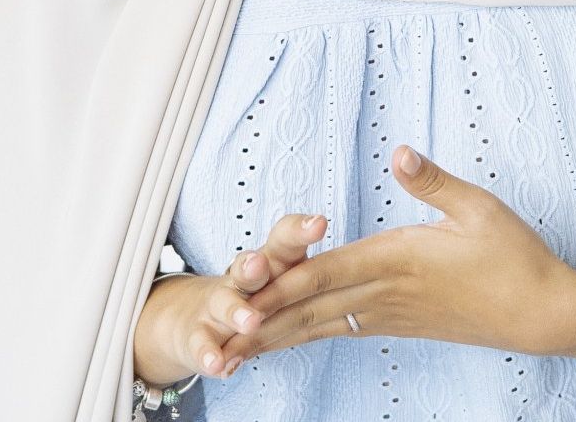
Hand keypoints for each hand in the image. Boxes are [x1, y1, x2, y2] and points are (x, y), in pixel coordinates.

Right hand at [133, 212, 328, 385]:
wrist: (202, 315)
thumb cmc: (263, 288)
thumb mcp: (288, 269)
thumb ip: (331, 261)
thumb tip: (373, 211)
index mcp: (275, 261)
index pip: (286, 239)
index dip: (300, 230)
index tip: (319, 223)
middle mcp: (247, 278)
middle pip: (253, 265)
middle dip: (256, 264)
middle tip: (261, 266)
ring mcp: (221, 304)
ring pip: (226, 302)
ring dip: (235, 310)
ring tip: (249, 322)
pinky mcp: (201, 334)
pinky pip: (203, 343)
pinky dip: (211, 353)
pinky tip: (220, 365)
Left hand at [216, 144, 575, 369]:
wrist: (544, 315)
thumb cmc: (515, 257)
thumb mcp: (479, 208)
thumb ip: (433, 180)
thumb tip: (400, 151)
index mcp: (399, 260)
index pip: (327, 272)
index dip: (281, 283)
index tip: (243, 292)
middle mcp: (387, 293)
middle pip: (312, 307)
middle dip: (261, 320)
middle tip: (216, 334)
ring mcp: (393, 314)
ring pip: (322, 325)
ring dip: (277, 336)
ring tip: (235, 349)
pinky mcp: (402, 324)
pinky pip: (343, 330)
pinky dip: (308, 335)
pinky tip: (288, 339)